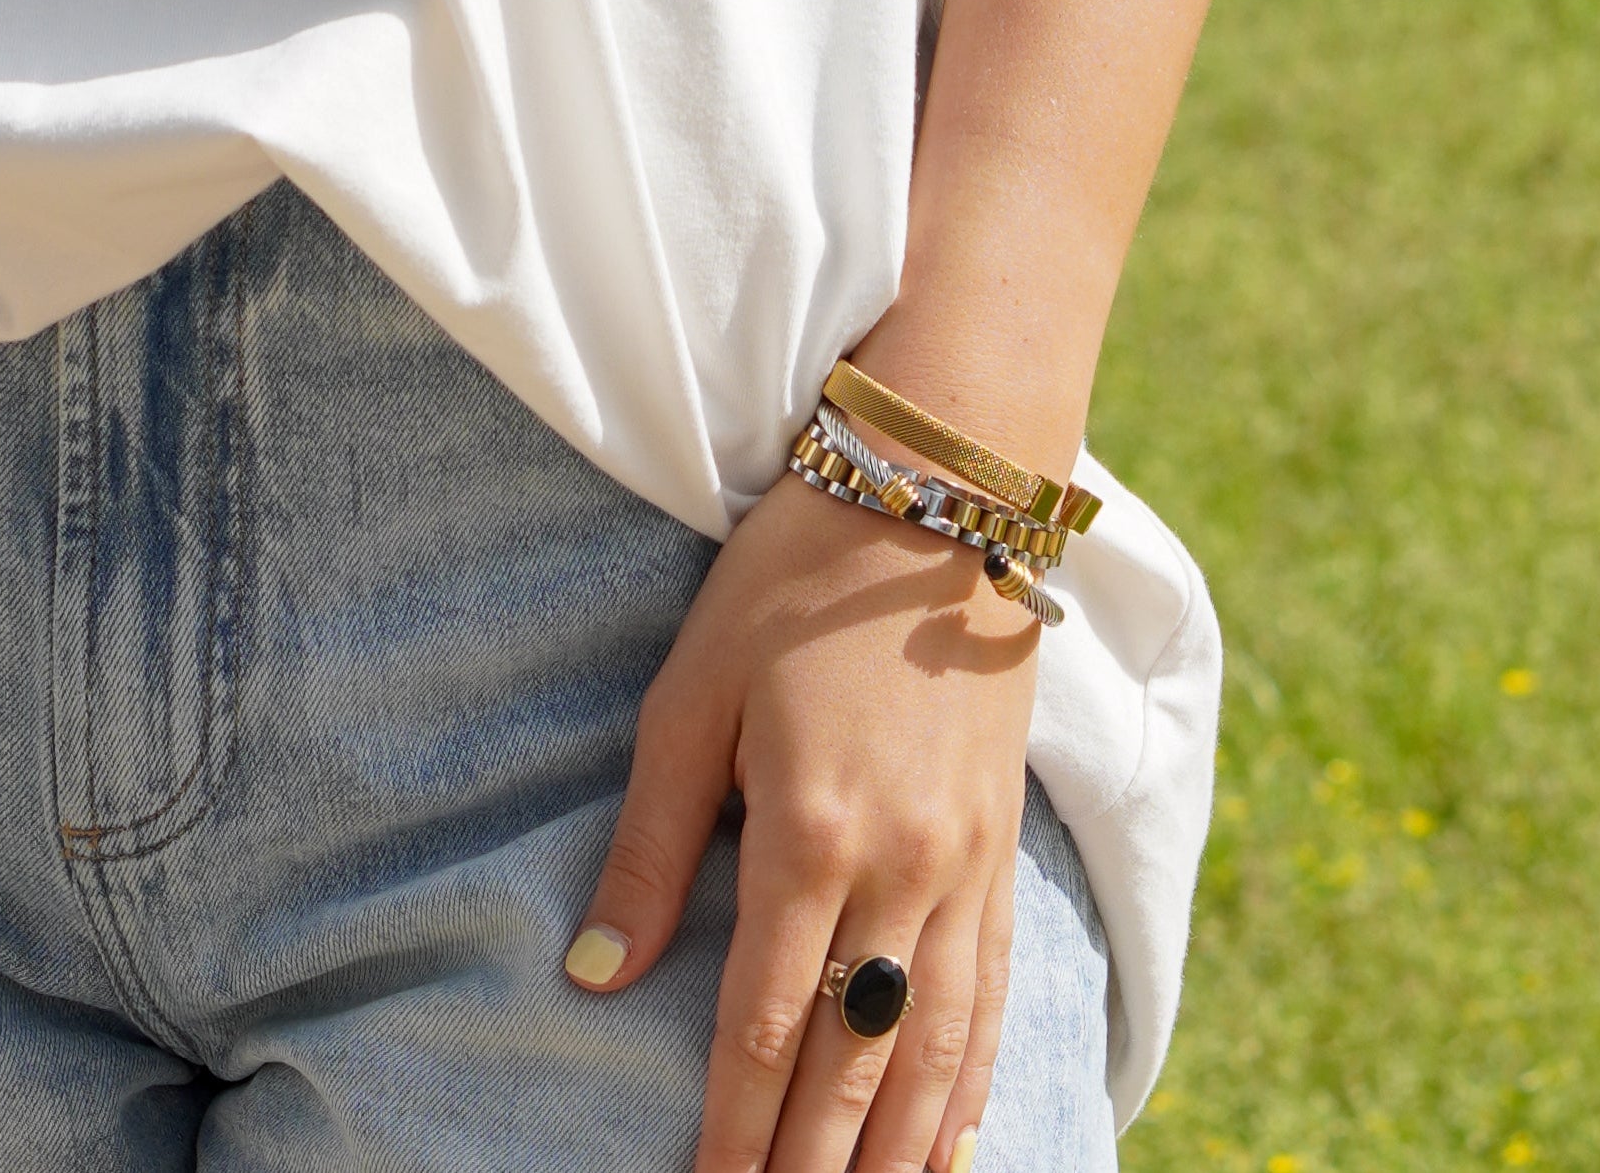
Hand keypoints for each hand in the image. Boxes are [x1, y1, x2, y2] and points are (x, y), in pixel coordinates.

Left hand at [565, 472, 1037, 1172]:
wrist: (936, 494)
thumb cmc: (789, 581)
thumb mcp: (690, 693)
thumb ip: (652, 845)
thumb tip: (594, 974)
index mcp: (810, 830)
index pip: (766, 1022)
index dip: (734, 1127)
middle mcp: (902, 867)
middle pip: (855, 1059)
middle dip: (812, 1164)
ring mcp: (966, 864)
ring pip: (935, 1048)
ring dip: (898, 1151)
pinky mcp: (1005, 847)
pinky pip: (996, 996)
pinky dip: (974, 1084)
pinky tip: (953, 1146)